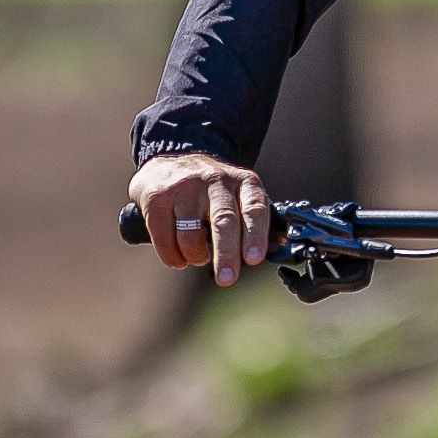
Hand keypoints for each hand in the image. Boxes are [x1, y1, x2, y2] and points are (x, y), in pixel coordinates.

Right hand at [127, 152, 271, 285]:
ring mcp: (185, 187)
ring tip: (198, 257)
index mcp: (243, 182)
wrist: (171, 158)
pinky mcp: (157, 197)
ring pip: (191, 234)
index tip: (253, 259)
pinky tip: (178, 258)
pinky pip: (164, 238)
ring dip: (195, 256)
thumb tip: (280, 245)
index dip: (255, 234)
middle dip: (226, 254)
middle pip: (223, 220)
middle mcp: (215, 180)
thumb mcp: (238, 193)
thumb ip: (253, 218)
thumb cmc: (213, 190)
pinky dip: (172, 257)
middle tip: (226, 279)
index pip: (254, 208)